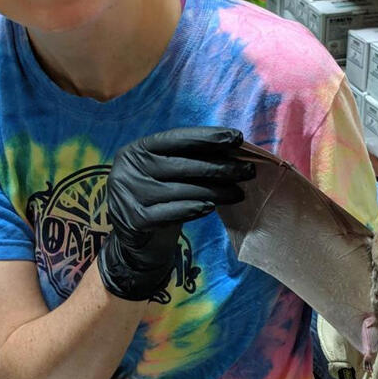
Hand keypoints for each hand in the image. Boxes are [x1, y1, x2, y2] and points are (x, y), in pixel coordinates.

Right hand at [97, 127, 254, 300]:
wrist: (133, 241)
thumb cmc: (158, 199)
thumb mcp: (165, 173)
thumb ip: (188, 160)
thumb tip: (232, 149)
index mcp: (137, 150)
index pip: (176, 138)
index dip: (208, 137)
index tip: (237, 138)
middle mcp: (129, 169)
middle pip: (183, 165)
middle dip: (220, 167)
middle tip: (248, 170)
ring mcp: (130, 195)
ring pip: (183, 190)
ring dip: (216, 191)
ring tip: (238, 192)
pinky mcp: (136, 219)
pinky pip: (174, 212)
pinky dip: (196, 209)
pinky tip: (212, 208)